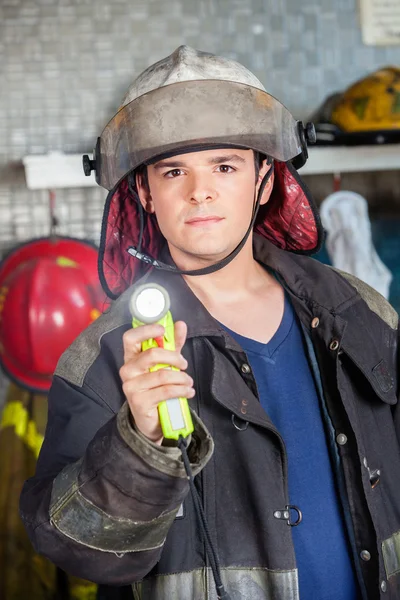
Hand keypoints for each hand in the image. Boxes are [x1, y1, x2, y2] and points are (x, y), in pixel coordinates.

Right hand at [119, 321, 194, 444]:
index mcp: (131, 357)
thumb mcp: (166, 363)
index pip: (130, 338)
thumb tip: (180, 324)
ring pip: (162, 375)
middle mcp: (127, 370)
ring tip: (189, 382)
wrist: (150, 419)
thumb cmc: (156, 387)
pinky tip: (189, 391)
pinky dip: (181, 390)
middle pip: (151, 354)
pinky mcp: (138, 402)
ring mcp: (131, 387)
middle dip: (174, 357)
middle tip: (184, 364)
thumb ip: (172, 344)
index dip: (146, 330)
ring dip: (181, 378)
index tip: (162, 330)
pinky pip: (165, 391)